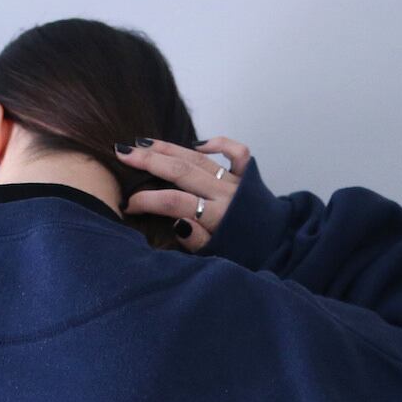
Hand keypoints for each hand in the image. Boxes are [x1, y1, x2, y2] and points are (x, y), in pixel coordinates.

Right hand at [114, 136, 252, 250]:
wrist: (279, 246)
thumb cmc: (242, 254)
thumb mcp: (217, 258)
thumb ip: (197, 242)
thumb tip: (177, 223)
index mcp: (216, 217)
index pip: (175, 203)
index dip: (148, 201)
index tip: (127, 204)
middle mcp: (225, 194)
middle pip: (182, 171)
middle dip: (150, 161)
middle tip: (122, 153)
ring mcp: (237, 181)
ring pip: (198, 158)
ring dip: (169, 148)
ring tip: (142, 143)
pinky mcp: (248, 175)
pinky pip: (236, 151)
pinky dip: (218, 143)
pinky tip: (198, 144)